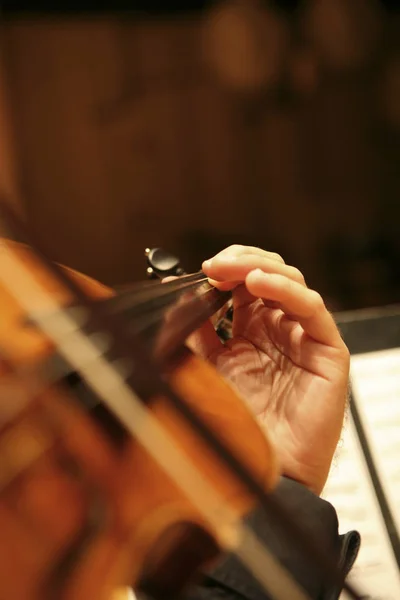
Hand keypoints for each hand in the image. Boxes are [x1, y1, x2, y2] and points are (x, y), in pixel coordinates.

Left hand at [190, 245, 349, 494]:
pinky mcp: (326, 351)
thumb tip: (174, 291)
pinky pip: (311, 309)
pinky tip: (259, 283)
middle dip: (239, 262)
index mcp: (250, 331)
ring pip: (291, 282)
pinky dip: (287, 290)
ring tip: (230, 269)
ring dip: (259, 268)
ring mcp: (302, 337)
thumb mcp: (205, 368)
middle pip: (267, 275)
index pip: (241, 283)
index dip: (223, 271)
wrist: (261, 472)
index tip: (197, 270)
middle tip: (213, 265)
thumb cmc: (236, 426)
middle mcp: (277, 329)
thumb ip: (194, 331)